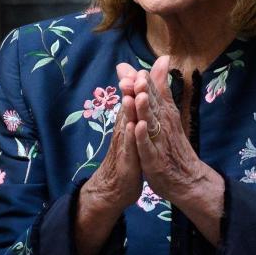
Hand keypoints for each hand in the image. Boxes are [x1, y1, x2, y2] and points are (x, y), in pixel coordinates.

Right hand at [80, 63, 143, 211]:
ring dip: (129, 110)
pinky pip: (130, 147)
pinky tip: (133, 127)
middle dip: (131, 92)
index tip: (140, 67)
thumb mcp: (131, 131)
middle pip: (127, 108)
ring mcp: (125, 145)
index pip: (131, 100)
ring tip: (132, 95)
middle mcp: (124, 130)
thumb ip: (133, 109)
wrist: (115, 187)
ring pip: (126, 124)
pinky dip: (131, 136)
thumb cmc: (127, 156)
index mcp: (127, 122)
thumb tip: (134, 90)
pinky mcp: (128, 161)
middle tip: (134, 73)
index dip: (135, 85)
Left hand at [131, 56, 223, 244]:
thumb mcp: (167, 114)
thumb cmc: (173, 144)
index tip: (128, 67)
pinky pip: (148, 147)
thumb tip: (162, 59)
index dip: (141, 80)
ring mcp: (159, 142)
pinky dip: (144, 137)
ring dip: (145, 109)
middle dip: (142, 90)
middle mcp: (163, 124)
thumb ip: (162, 86)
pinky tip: (139, 128)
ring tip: (138, 95)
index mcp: (165, 113)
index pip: (153, 93)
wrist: (187, 179)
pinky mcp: (155, 160)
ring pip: (151, 123)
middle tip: (132, 75)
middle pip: (152, 105)